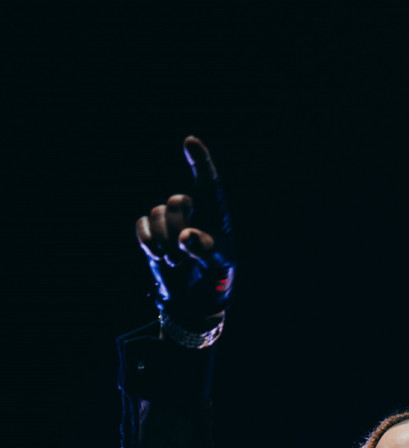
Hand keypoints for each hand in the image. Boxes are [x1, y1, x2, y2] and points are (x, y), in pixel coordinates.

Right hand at [136, 136, 235, 328]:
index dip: (200, 160)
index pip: (208, 180)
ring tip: (178, 261)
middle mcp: (191, 208)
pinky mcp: (152, 232)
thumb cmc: (215, 274)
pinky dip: (150, 243)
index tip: (190, 142)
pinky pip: (143, 226)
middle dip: (178, 228)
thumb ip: (206, 248)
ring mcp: (169, 219)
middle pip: (176, 201)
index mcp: (215, 210)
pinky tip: (160, 257)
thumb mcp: (219, 263)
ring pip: (157, 214)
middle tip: (186, 252)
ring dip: (166, 243)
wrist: (194, 297)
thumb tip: (185, 236)